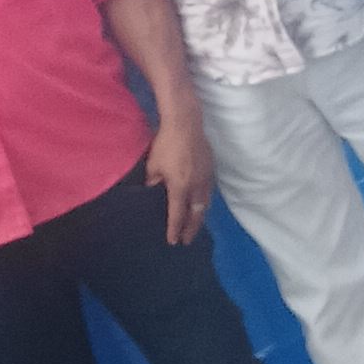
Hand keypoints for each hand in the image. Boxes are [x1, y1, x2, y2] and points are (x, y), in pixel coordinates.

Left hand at [145, 108, 214, 245]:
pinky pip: (208, 191)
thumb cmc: (166, 144)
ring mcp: (206, 176)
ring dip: (199, 216)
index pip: (178, 215)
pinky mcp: (210, 167)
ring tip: (195, 224)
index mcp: (180, 187)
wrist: (185, 122)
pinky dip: (204, 201)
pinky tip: (201, 202)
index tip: (174, 241)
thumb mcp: (153, 165)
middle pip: (196, 213)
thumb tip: (153, 190)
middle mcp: (196, 186)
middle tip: (187, 240)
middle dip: (191, 228)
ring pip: (205, 203)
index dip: (175, 229)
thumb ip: (153, 181)